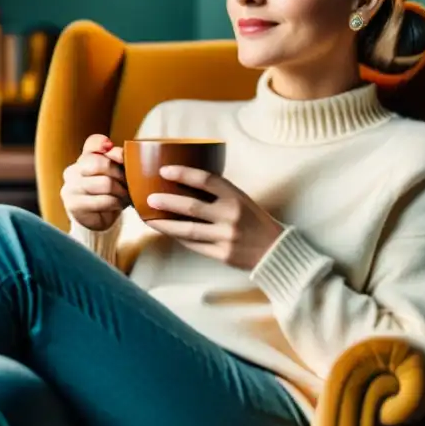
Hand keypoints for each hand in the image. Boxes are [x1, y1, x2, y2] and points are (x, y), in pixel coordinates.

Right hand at [60, 134, 130, 231]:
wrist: (98, 219)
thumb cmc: (109, 193)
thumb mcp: (116, 175)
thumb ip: (117, 161)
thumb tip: (119, 154)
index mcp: (84, 158)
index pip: (92, 143)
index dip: (103, 143)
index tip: (113, 150)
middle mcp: (73, 170)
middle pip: (100, 163)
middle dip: (120, 174)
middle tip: (128, 184)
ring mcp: (70, 187)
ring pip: (105, 183)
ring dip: (121, 191)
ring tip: (125, 196)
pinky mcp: (73, 204)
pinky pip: (104, 200)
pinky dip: (116, 203)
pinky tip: (118, 205)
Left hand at [145, 165, 282, 270]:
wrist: (275, 251)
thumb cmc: (255, 221)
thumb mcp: (242, 200)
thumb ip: (219, 194)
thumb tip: (185, 183)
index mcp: (236, 197)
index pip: (206, 180)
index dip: (183, 173)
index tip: (164, 171)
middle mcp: (231, 215)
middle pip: (191, 206)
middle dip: (167, 202)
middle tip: (149, 198)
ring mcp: (226, 237)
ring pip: (188, 230)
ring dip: (165, 225)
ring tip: (149, 219)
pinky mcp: (222, 255)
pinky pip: (194, 245)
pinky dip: (179, 238)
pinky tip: (167, 232)